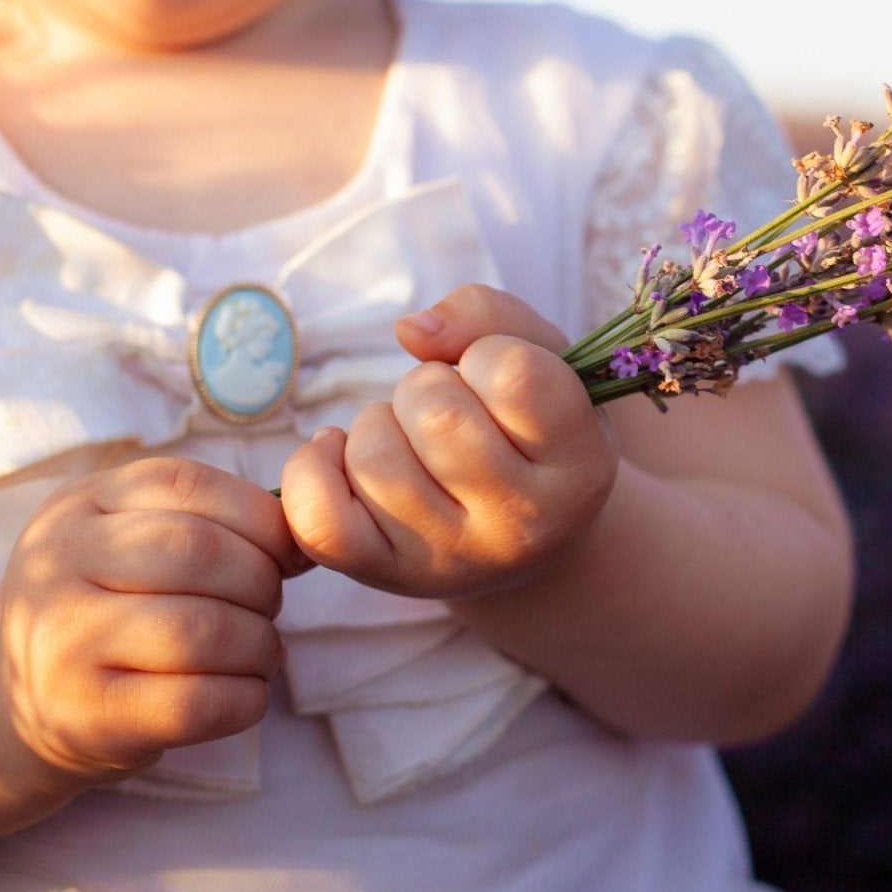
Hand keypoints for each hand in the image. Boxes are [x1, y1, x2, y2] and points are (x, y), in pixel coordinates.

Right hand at [0, 456, 307, 783]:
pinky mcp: (84, 716)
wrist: (5, 703)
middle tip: (268, 608)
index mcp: (79, 503)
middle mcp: (58, 564)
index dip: (260, 517)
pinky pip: (196, 703)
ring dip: (260, 645)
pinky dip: (246, 700)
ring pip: (203, 630)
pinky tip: (244, 694)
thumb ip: (204, 523)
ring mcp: (63, 642)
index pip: (187, 485)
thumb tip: (306, 536)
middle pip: (199, 553)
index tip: (286, 554)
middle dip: (262, 583)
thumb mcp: (124, 543)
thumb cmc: (101, 611)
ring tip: (260, 654)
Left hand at [277, 284, 618, 600]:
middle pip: (434, 412)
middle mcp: (523, 526)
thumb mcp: (543, 360)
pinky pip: (320, 519)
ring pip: (373, 455)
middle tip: (449, 415)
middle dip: (426, 386)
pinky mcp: (387, 576)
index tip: (497, 379)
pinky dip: (312, 470)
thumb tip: (411, 330)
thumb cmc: (530, 432)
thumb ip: (490, 316)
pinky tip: (342, 458)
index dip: (488, 352)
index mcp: (580, 468)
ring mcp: (453, 560)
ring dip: (377, 425)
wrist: (526, 539)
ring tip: (412, 445)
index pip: (514, 372)